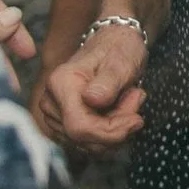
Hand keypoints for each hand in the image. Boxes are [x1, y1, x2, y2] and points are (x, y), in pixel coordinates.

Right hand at [37, 23, 145, 150]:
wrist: (113, 45)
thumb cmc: (119, 49)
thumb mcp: (121, 61)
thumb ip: (108, 81)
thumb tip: (92, 99)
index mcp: (60, 83)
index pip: (79, 127)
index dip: (110, 132)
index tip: (137, 119)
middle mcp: (50, 101)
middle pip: (84, 138)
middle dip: (117, 128)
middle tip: (135, 100)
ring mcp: (54, 115)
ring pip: (88, 143)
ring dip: (115, 129)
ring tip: (128, 99)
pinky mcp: (62, 124)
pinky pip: (89, 142)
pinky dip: (109, 131)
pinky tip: (119, 109)